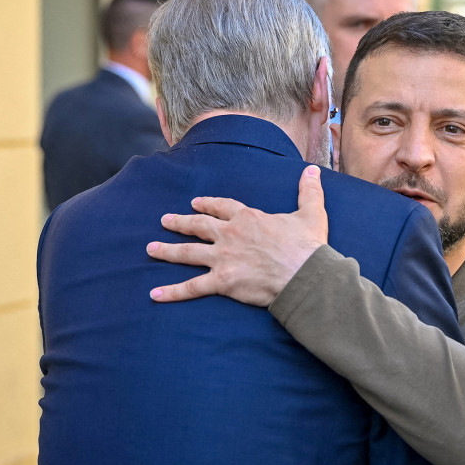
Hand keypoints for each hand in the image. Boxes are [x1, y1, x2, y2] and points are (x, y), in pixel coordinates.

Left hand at [146, 166, 328, 305]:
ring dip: (167, 250)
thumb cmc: (308, 246)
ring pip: (188, 252)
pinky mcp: (222, 281)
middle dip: (179, 222)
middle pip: (198, 226)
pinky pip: (192, 287)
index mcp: (248, 218)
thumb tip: (314, 170)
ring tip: (150, 248)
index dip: (207, 205)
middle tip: (164, 221)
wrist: (304, 274)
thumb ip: (309, 191)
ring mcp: (223, 258)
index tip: (195, 203)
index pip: (222, 207)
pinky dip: (172, 292)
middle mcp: (230, 235)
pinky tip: (155, 294)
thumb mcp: (311, 213)